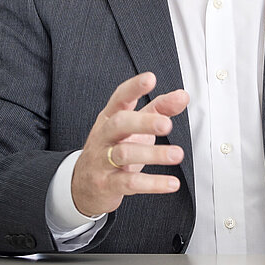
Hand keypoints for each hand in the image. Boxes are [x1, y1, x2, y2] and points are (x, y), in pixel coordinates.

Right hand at [70, 72, 188, 216]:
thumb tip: (183, 96)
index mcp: (110, 118)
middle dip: (143, 122)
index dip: (134, 88)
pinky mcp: (107, 184)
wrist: (81, 185)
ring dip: (153, 154)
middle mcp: (104, 136)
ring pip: (124, 154)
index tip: (150, 79)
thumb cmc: (112, 149)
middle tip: (166, 124)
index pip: (120, 98)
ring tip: (177, 154)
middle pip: (119, 124)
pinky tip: (172, 183)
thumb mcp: (133, 127)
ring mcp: (103, 160)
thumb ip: (159, 109)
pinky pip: (130, 183)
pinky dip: (152, 184)